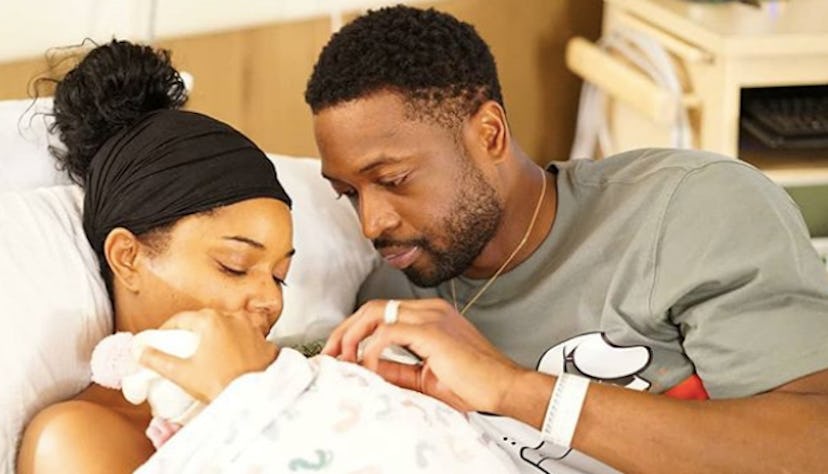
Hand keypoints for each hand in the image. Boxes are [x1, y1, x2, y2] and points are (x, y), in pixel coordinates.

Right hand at [138, 309, 278, 402]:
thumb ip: (158, 360)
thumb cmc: (220, 385)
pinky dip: (239, 347)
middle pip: (205, 320)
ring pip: (229, 327)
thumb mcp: (182, 373)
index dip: (168, 329)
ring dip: (217, 336)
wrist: (254, 399)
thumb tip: (141, 352)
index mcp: (210, 321)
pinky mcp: (265, 343)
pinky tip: (233, 359)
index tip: (162, 339)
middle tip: (182, 347)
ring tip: (208, 354)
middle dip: (192, 332)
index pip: (181, 319)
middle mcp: (233, 318)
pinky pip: (248, 339)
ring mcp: (252, 329)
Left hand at [322, 298, 524, 412]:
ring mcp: (431, 316)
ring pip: (376, 313)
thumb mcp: (426, 376)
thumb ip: (398, 369)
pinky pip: (389, 332)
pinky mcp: (432, 331)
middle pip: (372, 308)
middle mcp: (429, 309)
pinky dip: (373, 350)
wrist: (505, 388)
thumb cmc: (476, 384)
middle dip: (344, 331)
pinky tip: (371, 366)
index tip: (339, 354)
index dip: (354, 331)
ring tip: (343, 360)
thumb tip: (368, 367)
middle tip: (329, 355)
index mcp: (430, 315)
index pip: (381, 312)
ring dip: (352, 336)